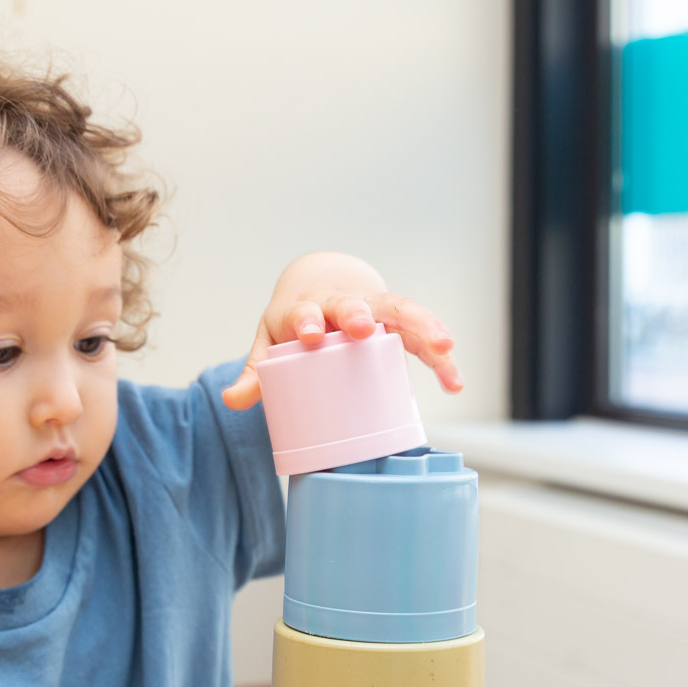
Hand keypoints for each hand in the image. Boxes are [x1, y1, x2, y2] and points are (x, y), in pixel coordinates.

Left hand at [221, 251, 462, 409]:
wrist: (321, 284)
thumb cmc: (295, 321)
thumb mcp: (270, 341)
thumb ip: (256, 373)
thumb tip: (232, 402)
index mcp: (309, 306)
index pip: (306, 309)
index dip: (307, 319)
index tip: (308, 333)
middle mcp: (343, 303)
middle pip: (354, 304)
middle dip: (357, 313)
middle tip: (361, 327)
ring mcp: (375, 310)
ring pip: (401, 311)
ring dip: (423, 327)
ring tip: (444, 348)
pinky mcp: (399, 324)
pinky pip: (422, 337)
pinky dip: (441, 359)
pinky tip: (455, 382)